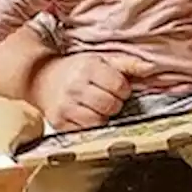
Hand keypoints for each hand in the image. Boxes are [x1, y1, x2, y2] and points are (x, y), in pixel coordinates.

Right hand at [28, 53, 151, 130]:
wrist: (39, 78)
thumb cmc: (74, 69)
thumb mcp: (100, 60)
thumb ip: (127, 64)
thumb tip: (152, 67)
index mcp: (88, 68)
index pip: (120, 86)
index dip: (123, 89)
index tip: (117, 88)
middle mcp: (75, 87)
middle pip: (111, 106)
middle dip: (114, 103)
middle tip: (106, 97)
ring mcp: (66, 106)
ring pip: (99, 121)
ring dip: (103, 116)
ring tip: (96, 106)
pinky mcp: (59, 122)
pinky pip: (85, 130)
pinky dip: (90, 125)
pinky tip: (85, 114)